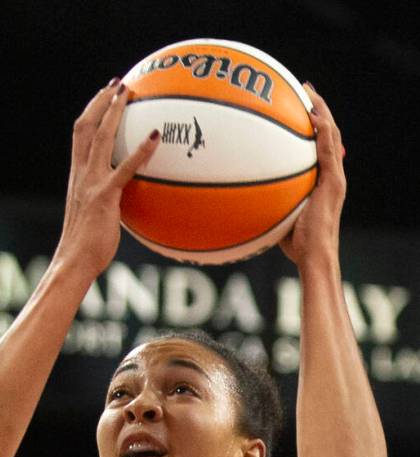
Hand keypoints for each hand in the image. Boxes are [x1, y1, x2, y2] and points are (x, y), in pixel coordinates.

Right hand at [57, 79, 159, 275]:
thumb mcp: (96, 216)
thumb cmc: (86, 247)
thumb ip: (108, 200)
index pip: (80, 135)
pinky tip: (157, 136)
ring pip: (100, 138)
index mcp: (77, 176)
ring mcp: (91, 183)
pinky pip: (124, 168)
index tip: (105, 95)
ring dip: (113, 111)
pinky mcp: (105, 196)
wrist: (74, 262)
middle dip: (100, 102)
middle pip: (85, 127)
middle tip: (118, 84)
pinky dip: (140, 150)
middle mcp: (80, 174)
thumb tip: (129, 197)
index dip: (91, 112)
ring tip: (129, 93)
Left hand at [278, 84, 344, 267]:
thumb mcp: (274, 213)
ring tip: (308, 92)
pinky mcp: (334, 183)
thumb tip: (232, 193)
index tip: (295, 106)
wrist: (313, 256)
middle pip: (326, 133)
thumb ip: (262, 199)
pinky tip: (313, 116)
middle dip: (316, 109)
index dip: (309, 123)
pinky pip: (328, 150)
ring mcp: (334, 177)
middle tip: (301, 89)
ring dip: (321, 111)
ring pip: (331, 135)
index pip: (316, 144)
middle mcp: (330, 174)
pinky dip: (322, 131)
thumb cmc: (292, 243)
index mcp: (319, 178)